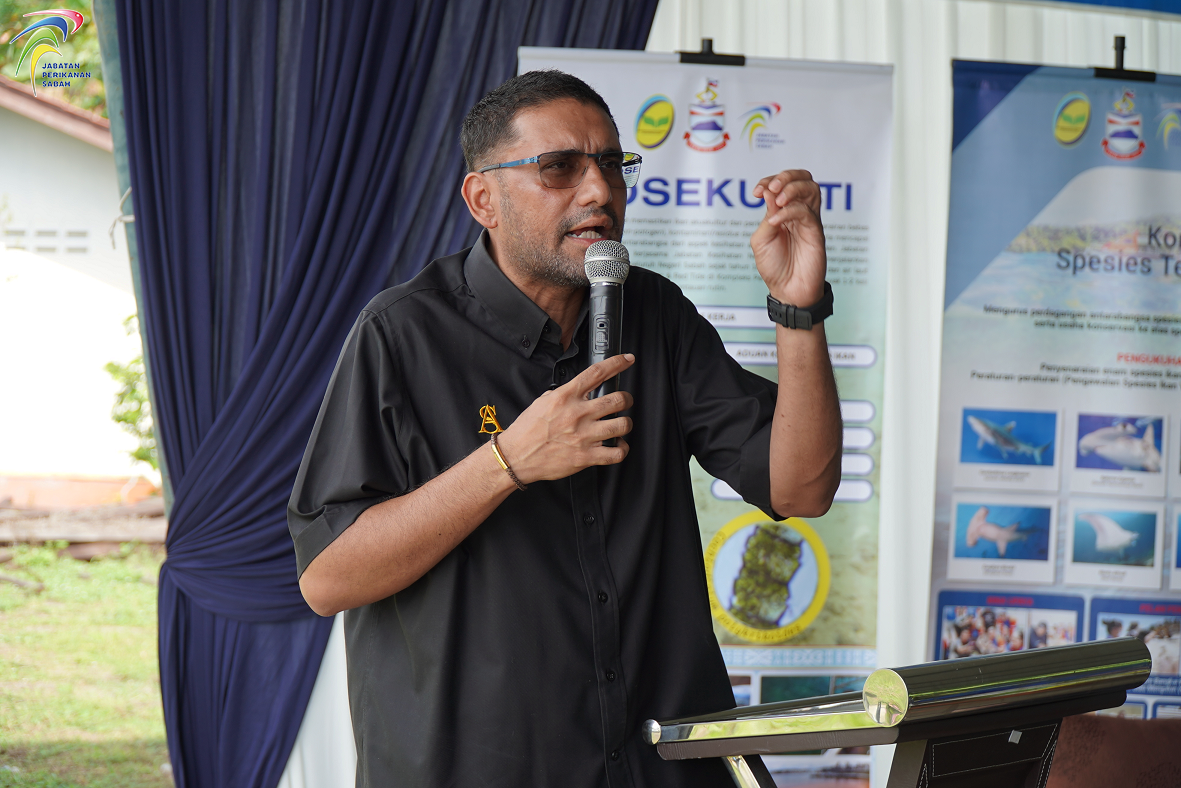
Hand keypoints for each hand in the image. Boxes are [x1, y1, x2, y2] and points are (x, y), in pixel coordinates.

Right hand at [495, 354, 634, 483]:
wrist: (517, 456)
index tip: (627, 360)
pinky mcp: (586, 456)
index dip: (617, 363)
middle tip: (624, 401)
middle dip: (626, 399)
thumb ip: (561, 394)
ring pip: (622, 425)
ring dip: (625, 423)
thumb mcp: (541, 402)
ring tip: (621, 424)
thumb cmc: (527, 431)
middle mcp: (578, 414)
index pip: (597, 373)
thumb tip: (575, 391)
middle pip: (617, 399)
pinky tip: (617, 446)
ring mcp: (584, 436)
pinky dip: (621, 449)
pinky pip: (616, 453)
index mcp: (566, 397)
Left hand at [750, 169, 825, 305]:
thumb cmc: (774, 267)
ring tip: (777, 200)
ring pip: (811, 188)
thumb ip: (767, 216)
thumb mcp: (761, 239)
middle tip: (772, 188)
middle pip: (803, 178)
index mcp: (783, 212)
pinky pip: (806, 212)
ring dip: (792, 187)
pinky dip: (789, 212)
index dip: (769, 181)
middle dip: (786, 176)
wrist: (787, 290)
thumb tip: (770, 192)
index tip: (757, 192)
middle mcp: (798, 212)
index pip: (782, 184)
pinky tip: (776, 222)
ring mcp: (809, 221)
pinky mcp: (816, 232)